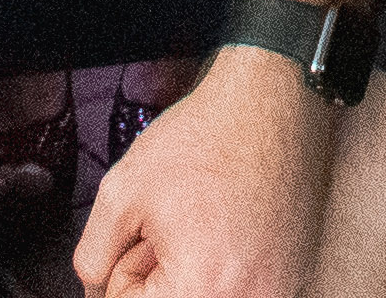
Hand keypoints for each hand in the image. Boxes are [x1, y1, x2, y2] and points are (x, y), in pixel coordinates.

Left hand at [71, 42, 334, 295]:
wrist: (272, 105)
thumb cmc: (205, 139)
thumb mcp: (122, 191)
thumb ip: (94, 256)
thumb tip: (96, 289)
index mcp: (201, 288)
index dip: (126, 268)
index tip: (145, 234)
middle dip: (157, 275)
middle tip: (173, 225)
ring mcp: (275, 292)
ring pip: (204, 295)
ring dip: (191, 273)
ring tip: (202, 225)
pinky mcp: (291, 279)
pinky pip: (238, 288)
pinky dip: (224, 268)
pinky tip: (228, 229)